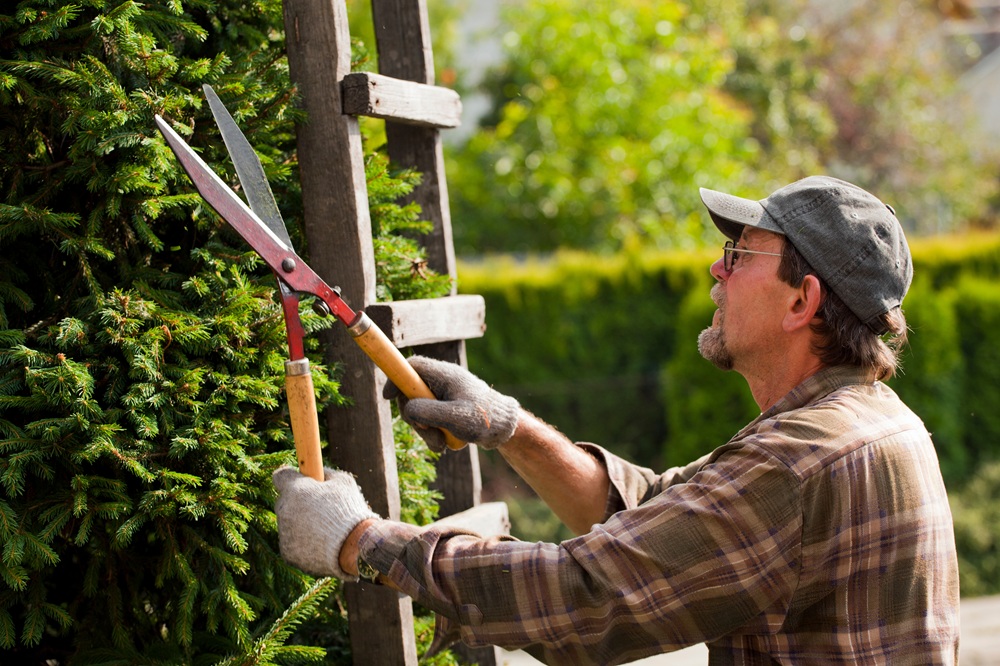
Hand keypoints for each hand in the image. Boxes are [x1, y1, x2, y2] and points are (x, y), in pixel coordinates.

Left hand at [272, 466, 379, 578]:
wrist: (353, 547)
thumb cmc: (349, 511)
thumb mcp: (343, 482)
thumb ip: (326, 474)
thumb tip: (320, 472)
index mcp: (295, 489)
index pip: (280, 476)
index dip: (291, 478)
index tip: (302, 481)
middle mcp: (284, 510)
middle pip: (284, 501)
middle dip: (297, 503)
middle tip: (319, 508)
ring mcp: (283, 533)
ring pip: (288, 524)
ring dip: (301, 524)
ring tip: (325, 530)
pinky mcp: (287, 553)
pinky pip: (292, 543)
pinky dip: (303, 543)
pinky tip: (322, 543)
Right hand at [383, 356, 519, 451]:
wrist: (506, 429)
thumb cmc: (484, 419)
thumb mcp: (455, 417)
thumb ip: (428, 412)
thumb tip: (407, 409)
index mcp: (445, 375)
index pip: (412, 367)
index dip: (396, 378)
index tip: (387, 397)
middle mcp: (442, 383)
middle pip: (411, 394)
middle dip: (413, 417)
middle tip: (424, 431)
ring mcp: (444, 397)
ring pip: (420, 411)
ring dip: (425, 431)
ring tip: (441, 445)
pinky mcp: (447, 410)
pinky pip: (430, 421)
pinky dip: (434, 434)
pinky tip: (447, 444)